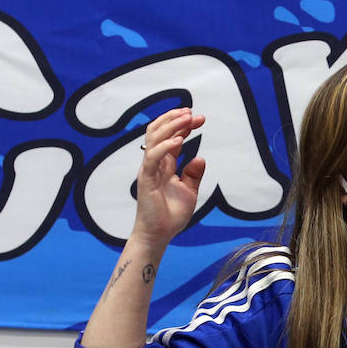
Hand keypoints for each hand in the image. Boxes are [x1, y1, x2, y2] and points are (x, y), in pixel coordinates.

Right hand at [131, 107, 206, 245]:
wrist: (159, 234)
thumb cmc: (171, 214)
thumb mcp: (189, 191)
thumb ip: (193, 174)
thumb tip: (200, 158)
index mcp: (164, 164)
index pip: (171, 137)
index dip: (183, 125)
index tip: (199, 119)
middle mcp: (154, 162)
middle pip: (160, 131)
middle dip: (176, 119)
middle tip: (194, 113)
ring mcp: (149, 169)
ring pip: (154, 138)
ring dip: (171, 126)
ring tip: (187, 119)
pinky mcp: (146, 178)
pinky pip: (153, 157)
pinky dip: (166, 146)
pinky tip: (180, 140)